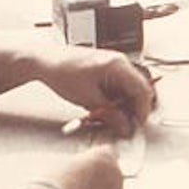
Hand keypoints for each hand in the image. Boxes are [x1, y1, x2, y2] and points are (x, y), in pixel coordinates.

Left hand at [35, 45, 153, 136]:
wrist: (45, 61)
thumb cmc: (62, 72)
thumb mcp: (89, 99)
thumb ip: (111, 115)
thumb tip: (126, 127)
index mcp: (118, 65)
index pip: (142, 90)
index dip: (142, 110)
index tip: (137, 125)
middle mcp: (120, 62)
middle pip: (138, 89)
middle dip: (133, 109)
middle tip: (124, 125)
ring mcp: (114, 64)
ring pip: (129, 90)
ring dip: (123, 105)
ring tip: (108, 116)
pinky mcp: (107, 69)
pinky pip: (119, 87)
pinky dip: (115, 99)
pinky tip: (103, 107)